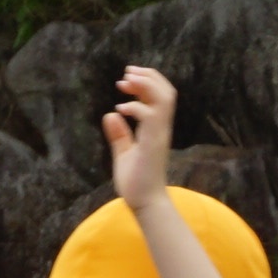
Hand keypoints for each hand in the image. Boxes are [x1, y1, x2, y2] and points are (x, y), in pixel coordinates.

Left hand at [104, 65, 179, 209]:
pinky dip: (136, 106)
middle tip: (127, 73)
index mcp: (157, 129)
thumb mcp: (124, 154)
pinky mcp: (153, 143)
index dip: (146, 81)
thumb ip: (119, 135)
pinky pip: (151, 115)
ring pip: (163, 98)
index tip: (125, 80)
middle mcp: (162, 129)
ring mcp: (159, 135)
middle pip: (167, 91)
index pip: (161, 96)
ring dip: (145, 84)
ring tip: (125, 81)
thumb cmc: (137, 183)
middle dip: (147, 76)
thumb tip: (110, 114)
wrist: (146, 204)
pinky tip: (121, 109)